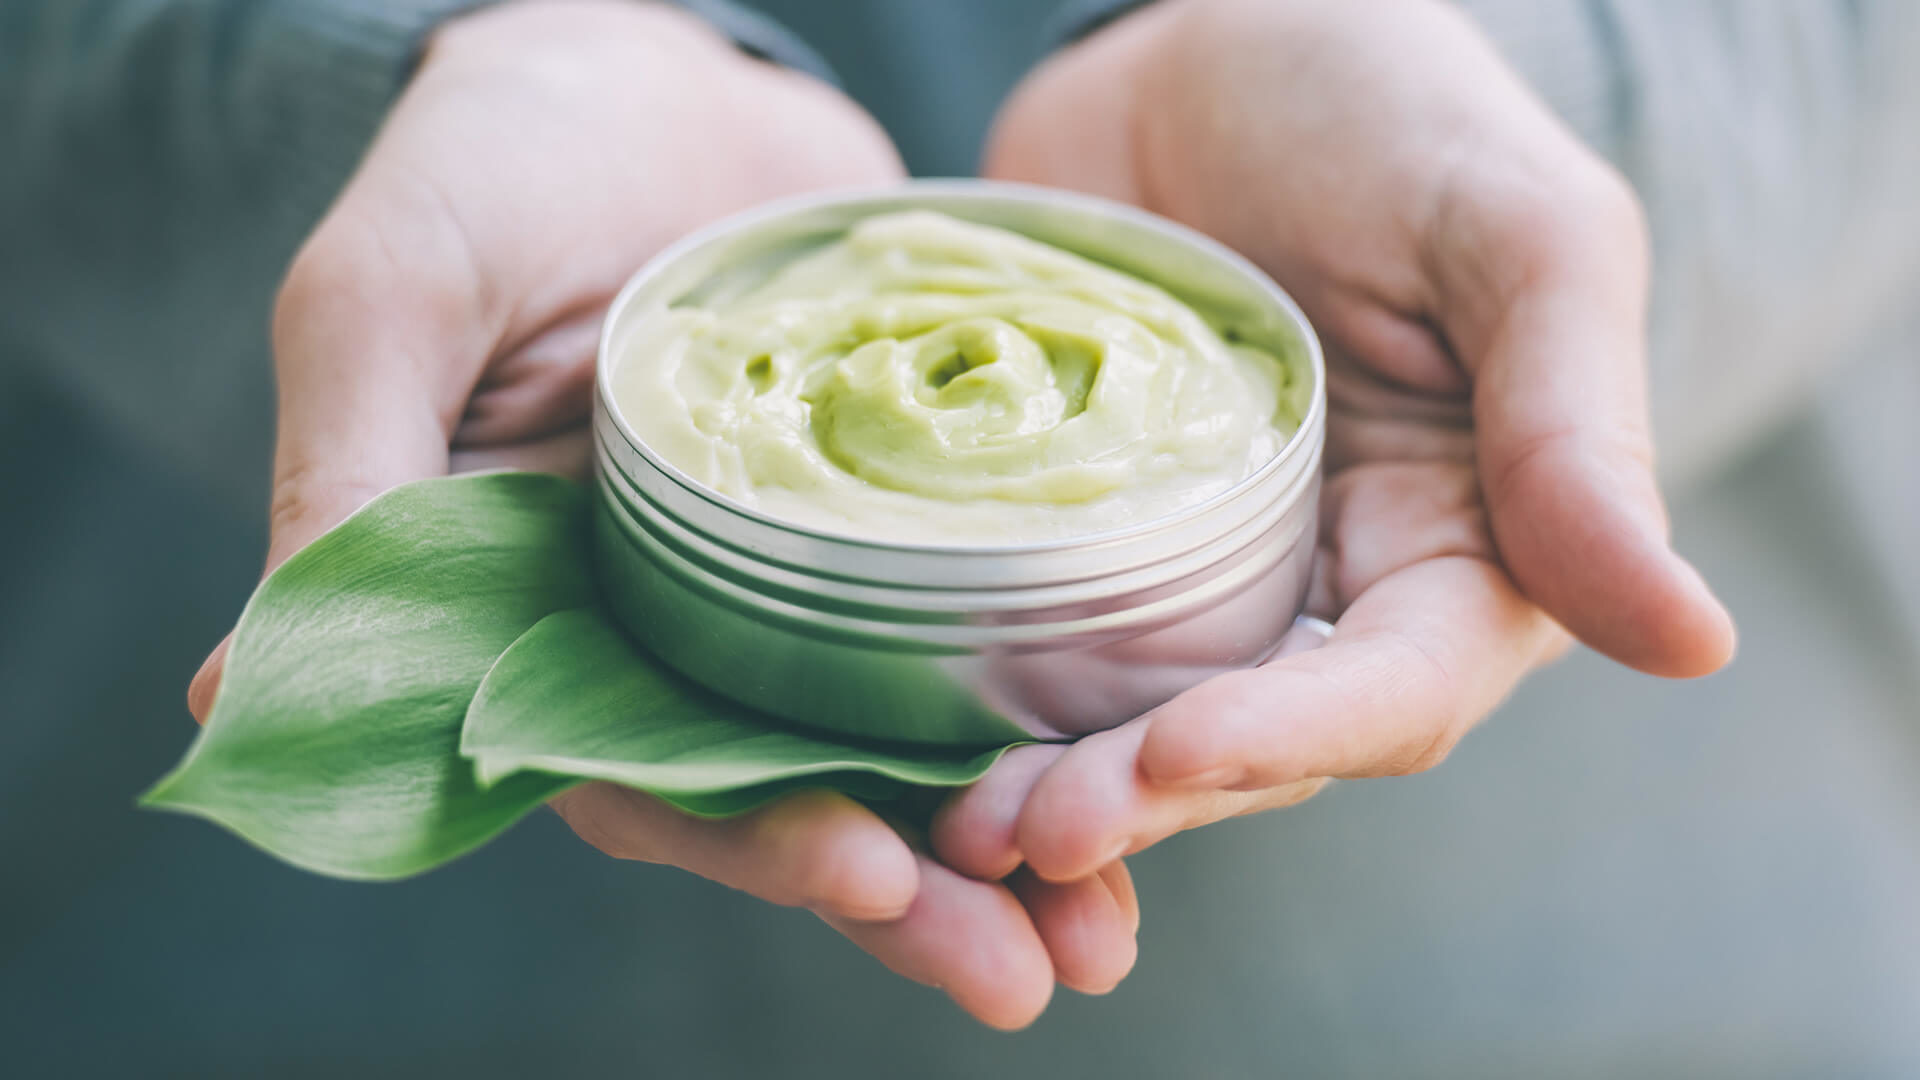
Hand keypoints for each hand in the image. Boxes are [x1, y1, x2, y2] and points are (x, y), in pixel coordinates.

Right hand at [181, 0, 1131, 1027]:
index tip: (865, 876)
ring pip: (895, 745)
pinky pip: (971, 636)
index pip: (634, 772)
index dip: (746, 834)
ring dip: (999, 841)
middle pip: (792, 794)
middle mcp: (672, 634)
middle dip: (910, 888)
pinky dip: (1042, 713)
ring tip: (1108, 926)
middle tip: (1035, 968)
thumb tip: (226, 690)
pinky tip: (1142, 766)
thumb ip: (349, 474)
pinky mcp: (894, 530)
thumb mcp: (394, 295)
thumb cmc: (492, 167)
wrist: (645, 74)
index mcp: (542, 619)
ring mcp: (791, 588)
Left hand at [936, 0, 1736, 885]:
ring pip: (1127, 725)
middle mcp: (1323, 590)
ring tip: (958, 826)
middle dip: (1144, 797)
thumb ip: (1577, 430)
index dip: (1293, 738)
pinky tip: (902, 751)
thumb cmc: (1387, 107)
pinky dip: (976, 711)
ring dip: (1049, 788)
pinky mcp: (1074, 538)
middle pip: (1245, 742)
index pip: (1394, 690)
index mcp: (1458, 547)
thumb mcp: (1517, 235)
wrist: (1203, 37)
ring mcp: (1187, 572)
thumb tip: (1692, 643)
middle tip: (1031, 824)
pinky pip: (1029, 644)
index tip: (1178, 755)